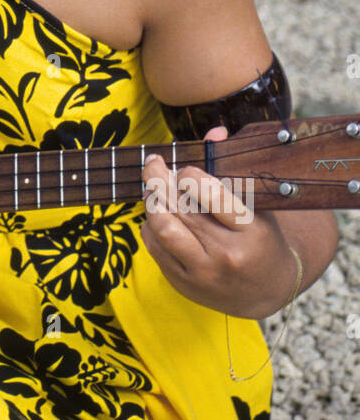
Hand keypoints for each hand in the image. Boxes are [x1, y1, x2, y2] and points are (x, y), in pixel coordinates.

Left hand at [139, 126, 297, 318]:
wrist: (270, 289)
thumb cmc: (261, 238)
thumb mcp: (259, 205)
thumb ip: (232, 168)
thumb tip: (214, 130)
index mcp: (249, 230)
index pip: (210, 194)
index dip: (189, 175)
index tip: (184, 168)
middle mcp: (226, 253)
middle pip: (181, 208)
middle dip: (159, 179)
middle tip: (152, 164)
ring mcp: (203, 272)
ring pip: (163, 228)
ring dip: (152, 202)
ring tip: (151, 189)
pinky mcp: (184, 283)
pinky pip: (155, 247)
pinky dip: (150, 225)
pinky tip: (157, 214)